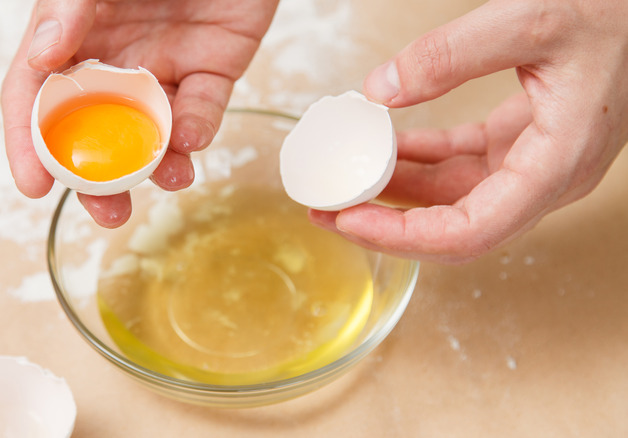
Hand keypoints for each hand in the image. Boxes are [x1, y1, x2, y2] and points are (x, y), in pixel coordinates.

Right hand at [1, 0, 277, 226]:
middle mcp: (116, 61)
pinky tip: (191, 137)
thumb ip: (68, 10)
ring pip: (153, 134)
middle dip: (101, 180)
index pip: (38, 98)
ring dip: (157, 166)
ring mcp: (164, 68)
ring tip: (167, 180)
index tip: (34, 185)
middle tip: (108, 212)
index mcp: (73, 37)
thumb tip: (41, 59)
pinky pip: (203, 109)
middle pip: (97, 133)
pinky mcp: (213, 69)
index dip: (30, 143)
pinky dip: (197, 129)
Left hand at [311, 0, 627, 263]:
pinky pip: (459, 163)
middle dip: (386, 223)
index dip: (403, 237)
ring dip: (395, 191)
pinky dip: (418, 159)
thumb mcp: (531, 21)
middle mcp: (544, 178)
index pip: (469, 233)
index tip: (350, 222)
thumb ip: (450, 56)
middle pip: (452, 225)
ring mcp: (532, 162)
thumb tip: (379, 91)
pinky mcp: (521, 141)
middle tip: (326, 212)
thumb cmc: (616, 12)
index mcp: (555, 167)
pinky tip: (382, 148)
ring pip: (451, 195)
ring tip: (340, 183)